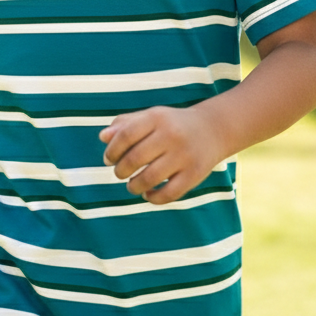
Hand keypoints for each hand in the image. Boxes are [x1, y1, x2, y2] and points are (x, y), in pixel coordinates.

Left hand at [99, 105, 226, 204]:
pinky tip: (148, 194)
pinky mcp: (194, 175)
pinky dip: (153, 198)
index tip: (108, 159)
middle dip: (120, 170)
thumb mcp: (151, 117)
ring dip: (134, 186)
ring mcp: (184, 155)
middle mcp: (171, 135)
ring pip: (150, 178)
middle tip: (119, 173)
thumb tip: (103, 137)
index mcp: (157, 118)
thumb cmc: (172, 124)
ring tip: (132, 185)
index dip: (112, 150)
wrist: (212, 129)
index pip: (126, 135)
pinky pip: (168, 194)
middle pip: (135, 158)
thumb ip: (125, 124)